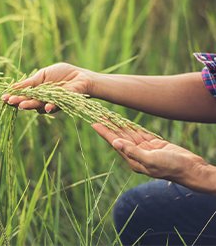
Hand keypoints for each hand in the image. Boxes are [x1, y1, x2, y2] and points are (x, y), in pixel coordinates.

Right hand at [2, 62, 95, 112]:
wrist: (80, 76)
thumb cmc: (62, 74)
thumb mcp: (43, 75)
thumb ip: (30, 82)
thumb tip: (13, 87)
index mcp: (37, 92)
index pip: (23, 96)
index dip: (14, 97)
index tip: (4, 97)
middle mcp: (43, 100)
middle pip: (29, 102)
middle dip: (19, 102)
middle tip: (11, 102)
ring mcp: (52, 103)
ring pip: (40, 106)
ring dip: (31, 105)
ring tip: (22, 105)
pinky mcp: (63, 103)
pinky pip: (55, 106)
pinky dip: (50, 106)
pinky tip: (46, 107)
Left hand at [92, 123, 207, 186]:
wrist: (190, 168)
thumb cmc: (171, 167)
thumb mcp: (151, 160)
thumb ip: (132, 152)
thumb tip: (116, 143)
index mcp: (133, 160)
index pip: (115, 143)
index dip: (104, 132)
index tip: (95, 123)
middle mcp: (136, 154)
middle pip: (120, 137)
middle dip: (110, 126)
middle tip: (100, 115)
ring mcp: (145, 149)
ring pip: (129, 134)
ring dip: (119, 125)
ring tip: (109, 116)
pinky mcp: (153, 144)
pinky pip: (140, 133)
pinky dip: (132, 127)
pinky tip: (125, 121)